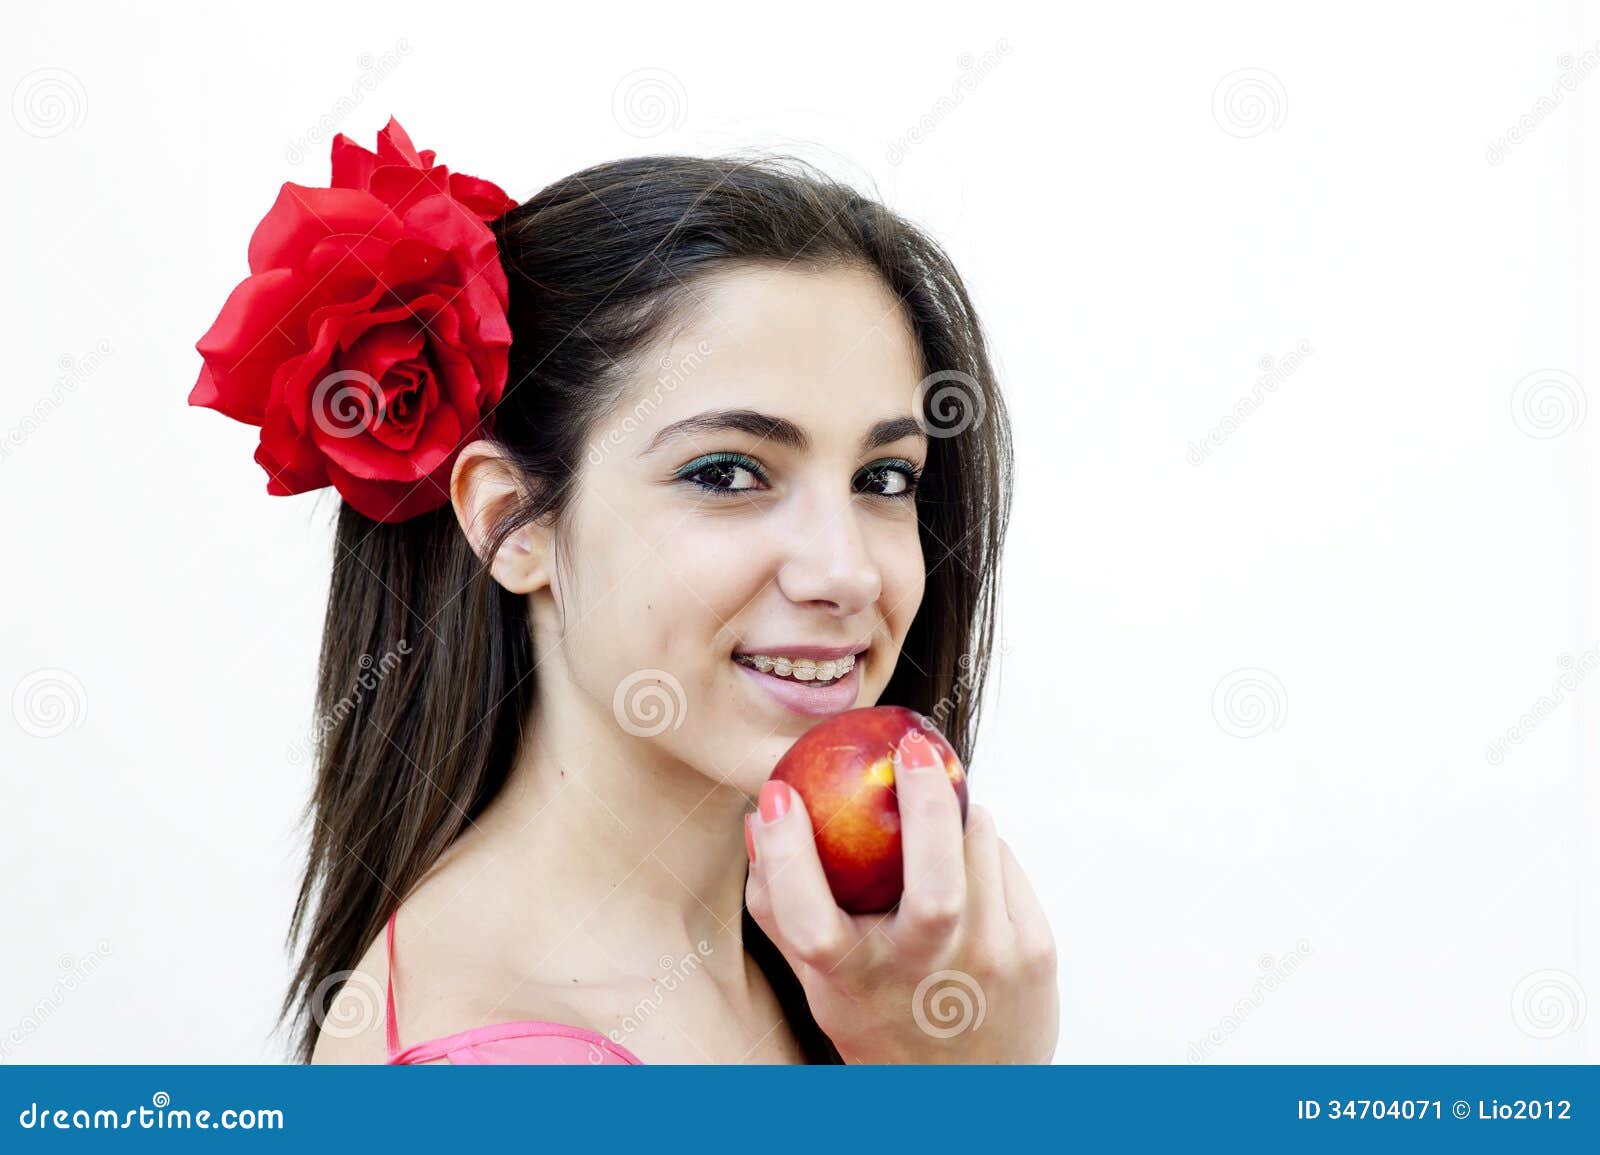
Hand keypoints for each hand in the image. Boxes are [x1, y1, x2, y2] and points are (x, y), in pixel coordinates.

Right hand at [744, 731, 1058, 1063]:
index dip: (786, 854)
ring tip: (934, 801)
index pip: (808, 919)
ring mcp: (990, 965)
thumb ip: (781, 907)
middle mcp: (926, 978)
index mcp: (856, 984)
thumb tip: (758, 816)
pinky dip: (980, 843)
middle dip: (925, 804)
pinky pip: (1004, 863)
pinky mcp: (1034, 951)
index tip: (777, 794)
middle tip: (912, 746)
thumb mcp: (819, 980)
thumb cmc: (878, 1013)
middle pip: (934, 886)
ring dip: (953, 810)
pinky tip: (966, 851)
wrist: (969, 1090)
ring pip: (978, 847)